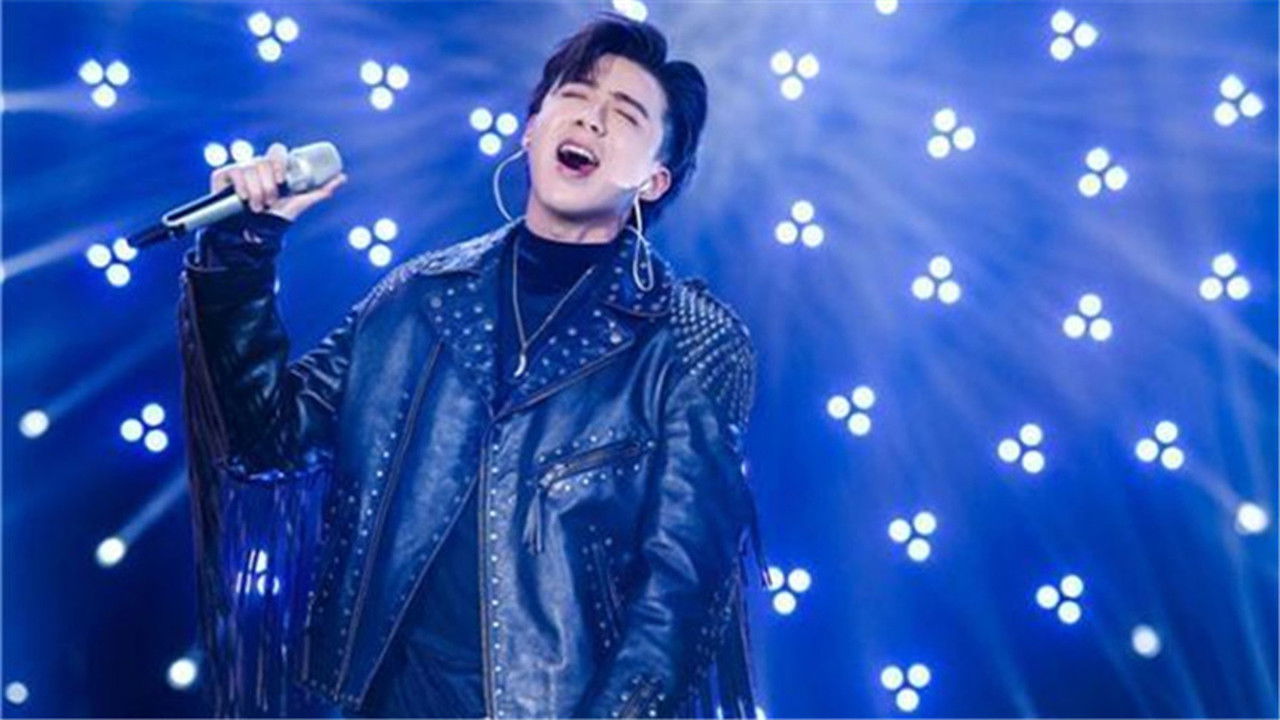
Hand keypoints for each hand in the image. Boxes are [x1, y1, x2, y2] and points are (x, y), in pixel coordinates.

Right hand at [209, 142, 347, 222]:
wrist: (253, 232)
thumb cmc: (277, 215)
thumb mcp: (298, 203)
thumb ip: (319, 191)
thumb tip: (342, 177)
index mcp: (274, 166)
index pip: (277, 151)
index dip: (279, 161)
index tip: (282, 180)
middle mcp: (257, 164)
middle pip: (263, 161)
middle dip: (268, 184)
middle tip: (271, 200)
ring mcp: (240, 169)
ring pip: (248, 168)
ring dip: (256, 191)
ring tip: (258, 206)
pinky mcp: (224, 176)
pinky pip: (232, 172)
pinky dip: (240, 186)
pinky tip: (243, 197)